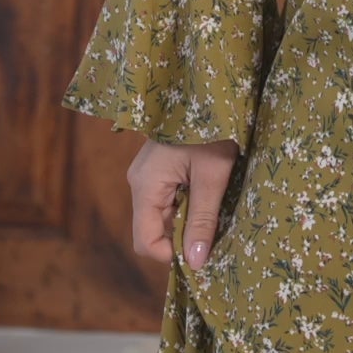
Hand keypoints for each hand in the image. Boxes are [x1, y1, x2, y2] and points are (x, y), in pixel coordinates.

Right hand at [126, 135, 240, 268]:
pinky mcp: (158, 169)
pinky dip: (186, 205)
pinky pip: (167, 200)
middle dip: (181, 238)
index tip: (202, 251)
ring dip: (186, 221)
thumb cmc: (212, 128)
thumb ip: (203, 220)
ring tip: (213, 210)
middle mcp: (139, 182)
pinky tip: (206, 196)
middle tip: (213, 231)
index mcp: (146, 185)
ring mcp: (147, 174)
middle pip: (153, 230)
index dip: (171, 254)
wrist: (209, 88)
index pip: (145, 241)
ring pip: (161, 216)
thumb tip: (195, 265)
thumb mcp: (213, 175)